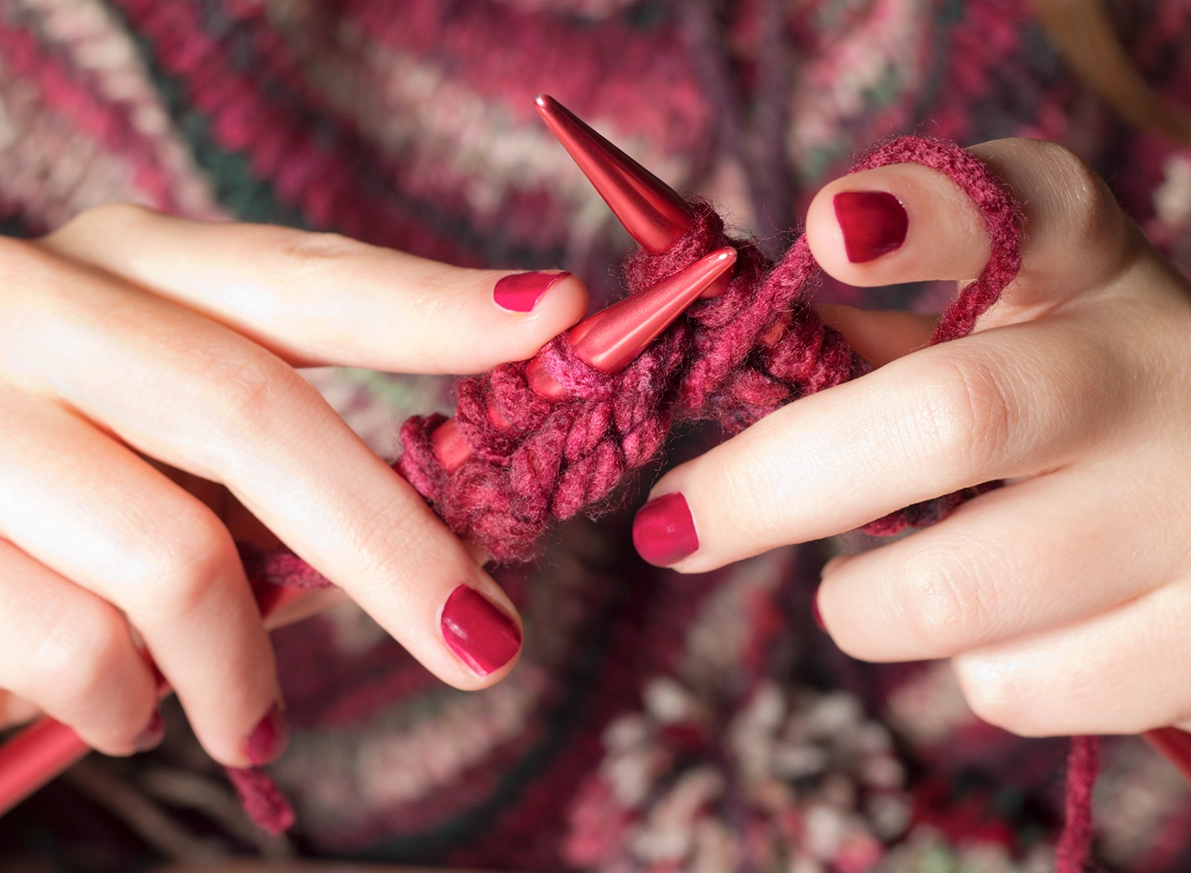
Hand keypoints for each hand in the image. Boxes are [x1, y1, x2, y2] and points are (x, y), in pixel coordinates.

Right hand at [0, 205, 586, 763]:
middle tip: (488, 645)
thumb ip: (269, 471)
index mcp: (122, 269)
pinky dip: (137, 707)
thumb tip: (436, 540)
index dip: (430, 304)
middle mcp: (40, 312)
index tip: (557, 314)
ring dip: (240, 670)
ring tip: (251, 723)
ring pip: (174, 555)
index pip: (299, 279)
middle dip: (392, 546)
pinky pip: (82, 648)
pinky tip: (135, 712)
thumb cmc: (46, 487)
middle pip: (253, 413)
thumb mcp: (152, 441)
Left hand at [631, 139, 1190, 740]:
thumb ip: (871, 347)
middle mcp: (1174, 377)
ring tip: (904, 578)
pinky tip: (1023, 629)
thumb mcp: (998, 351)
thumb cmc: (1078, 428)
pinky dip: (970, 670)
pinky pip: (1009, 691)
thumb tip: (720, 385)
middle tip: (673, 525)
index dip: (921, 211)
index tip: (826, 230)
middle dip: (767, 487)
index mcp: (1101, 279)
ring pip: (948, 598)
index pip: (1031, 205)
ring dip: (864, 604)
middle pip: (947, 421)